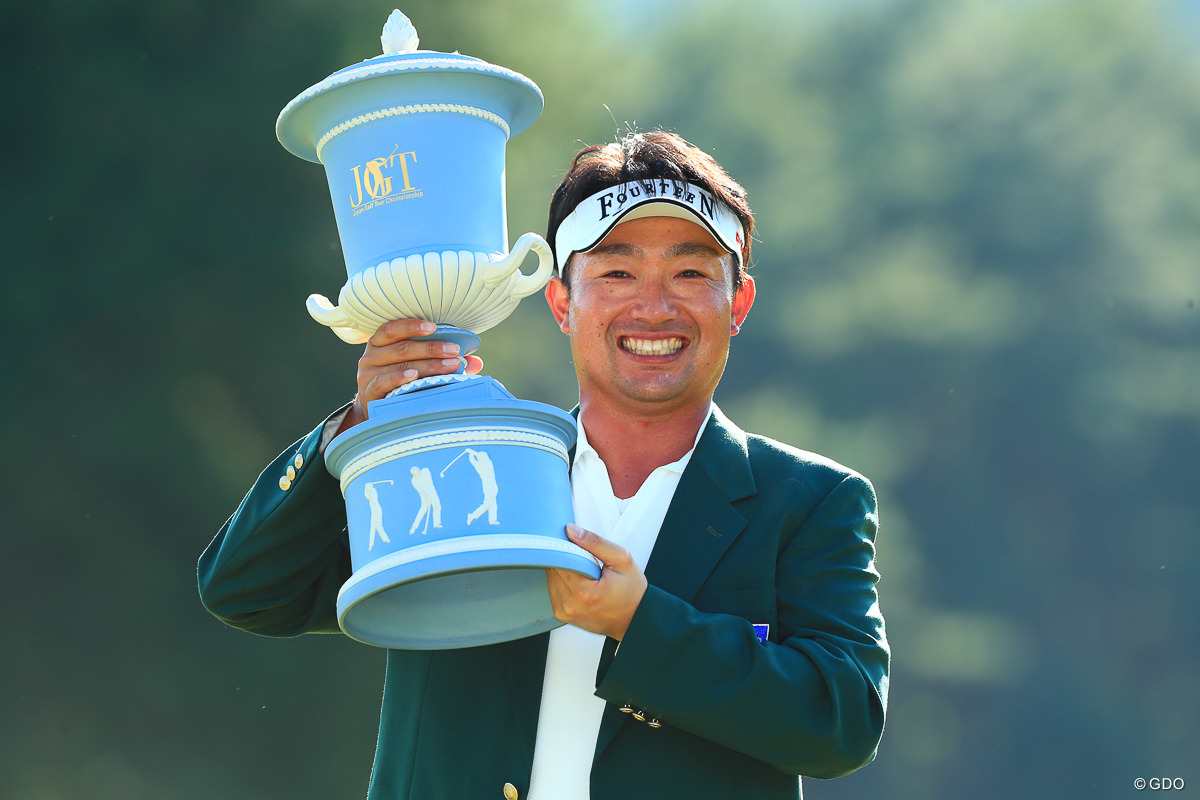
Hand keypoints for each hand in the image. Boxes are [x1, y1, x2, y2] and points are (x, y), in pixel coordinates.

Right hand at [338, 319, 483, 433]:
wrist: (376, 410)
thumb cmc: (399, 383)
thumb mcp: (416, 367)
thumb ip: (442, 360)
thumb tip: (476, 361)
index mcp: (380, 343)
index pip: (393, 328)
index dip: (412, 326)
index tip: (434, 327)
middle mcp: (370, 356)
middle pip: (402, 348)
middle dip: (431, 348)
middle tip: (455, 351)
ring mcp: (367, 375)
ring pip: (400, 364)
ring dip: (428, 364)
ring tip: (450, 366)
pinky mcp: (368, 393)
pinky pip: (384, 382)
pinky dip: (400, 377)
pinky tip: (415, 376)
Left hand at [547, 524, 647, 640]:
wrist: (636, 619)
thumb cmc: (632, 590)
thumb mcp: (621, 559)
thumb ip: (595, 543)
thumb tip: (570, 530)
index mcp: (584, 593)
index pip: (559, 560)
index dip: (563, 545)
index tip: (572, 540)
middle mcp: (571, 606)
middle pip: (552, 570)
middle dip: (564, 557)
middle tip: (583, 555)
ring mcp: (565, 613)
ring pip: (550, 579)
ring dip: (562, 570)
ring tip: (584, 569)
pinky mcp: (563, 615)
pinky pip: (553, 591)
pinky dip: (562, 582)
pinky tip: (579, 580)